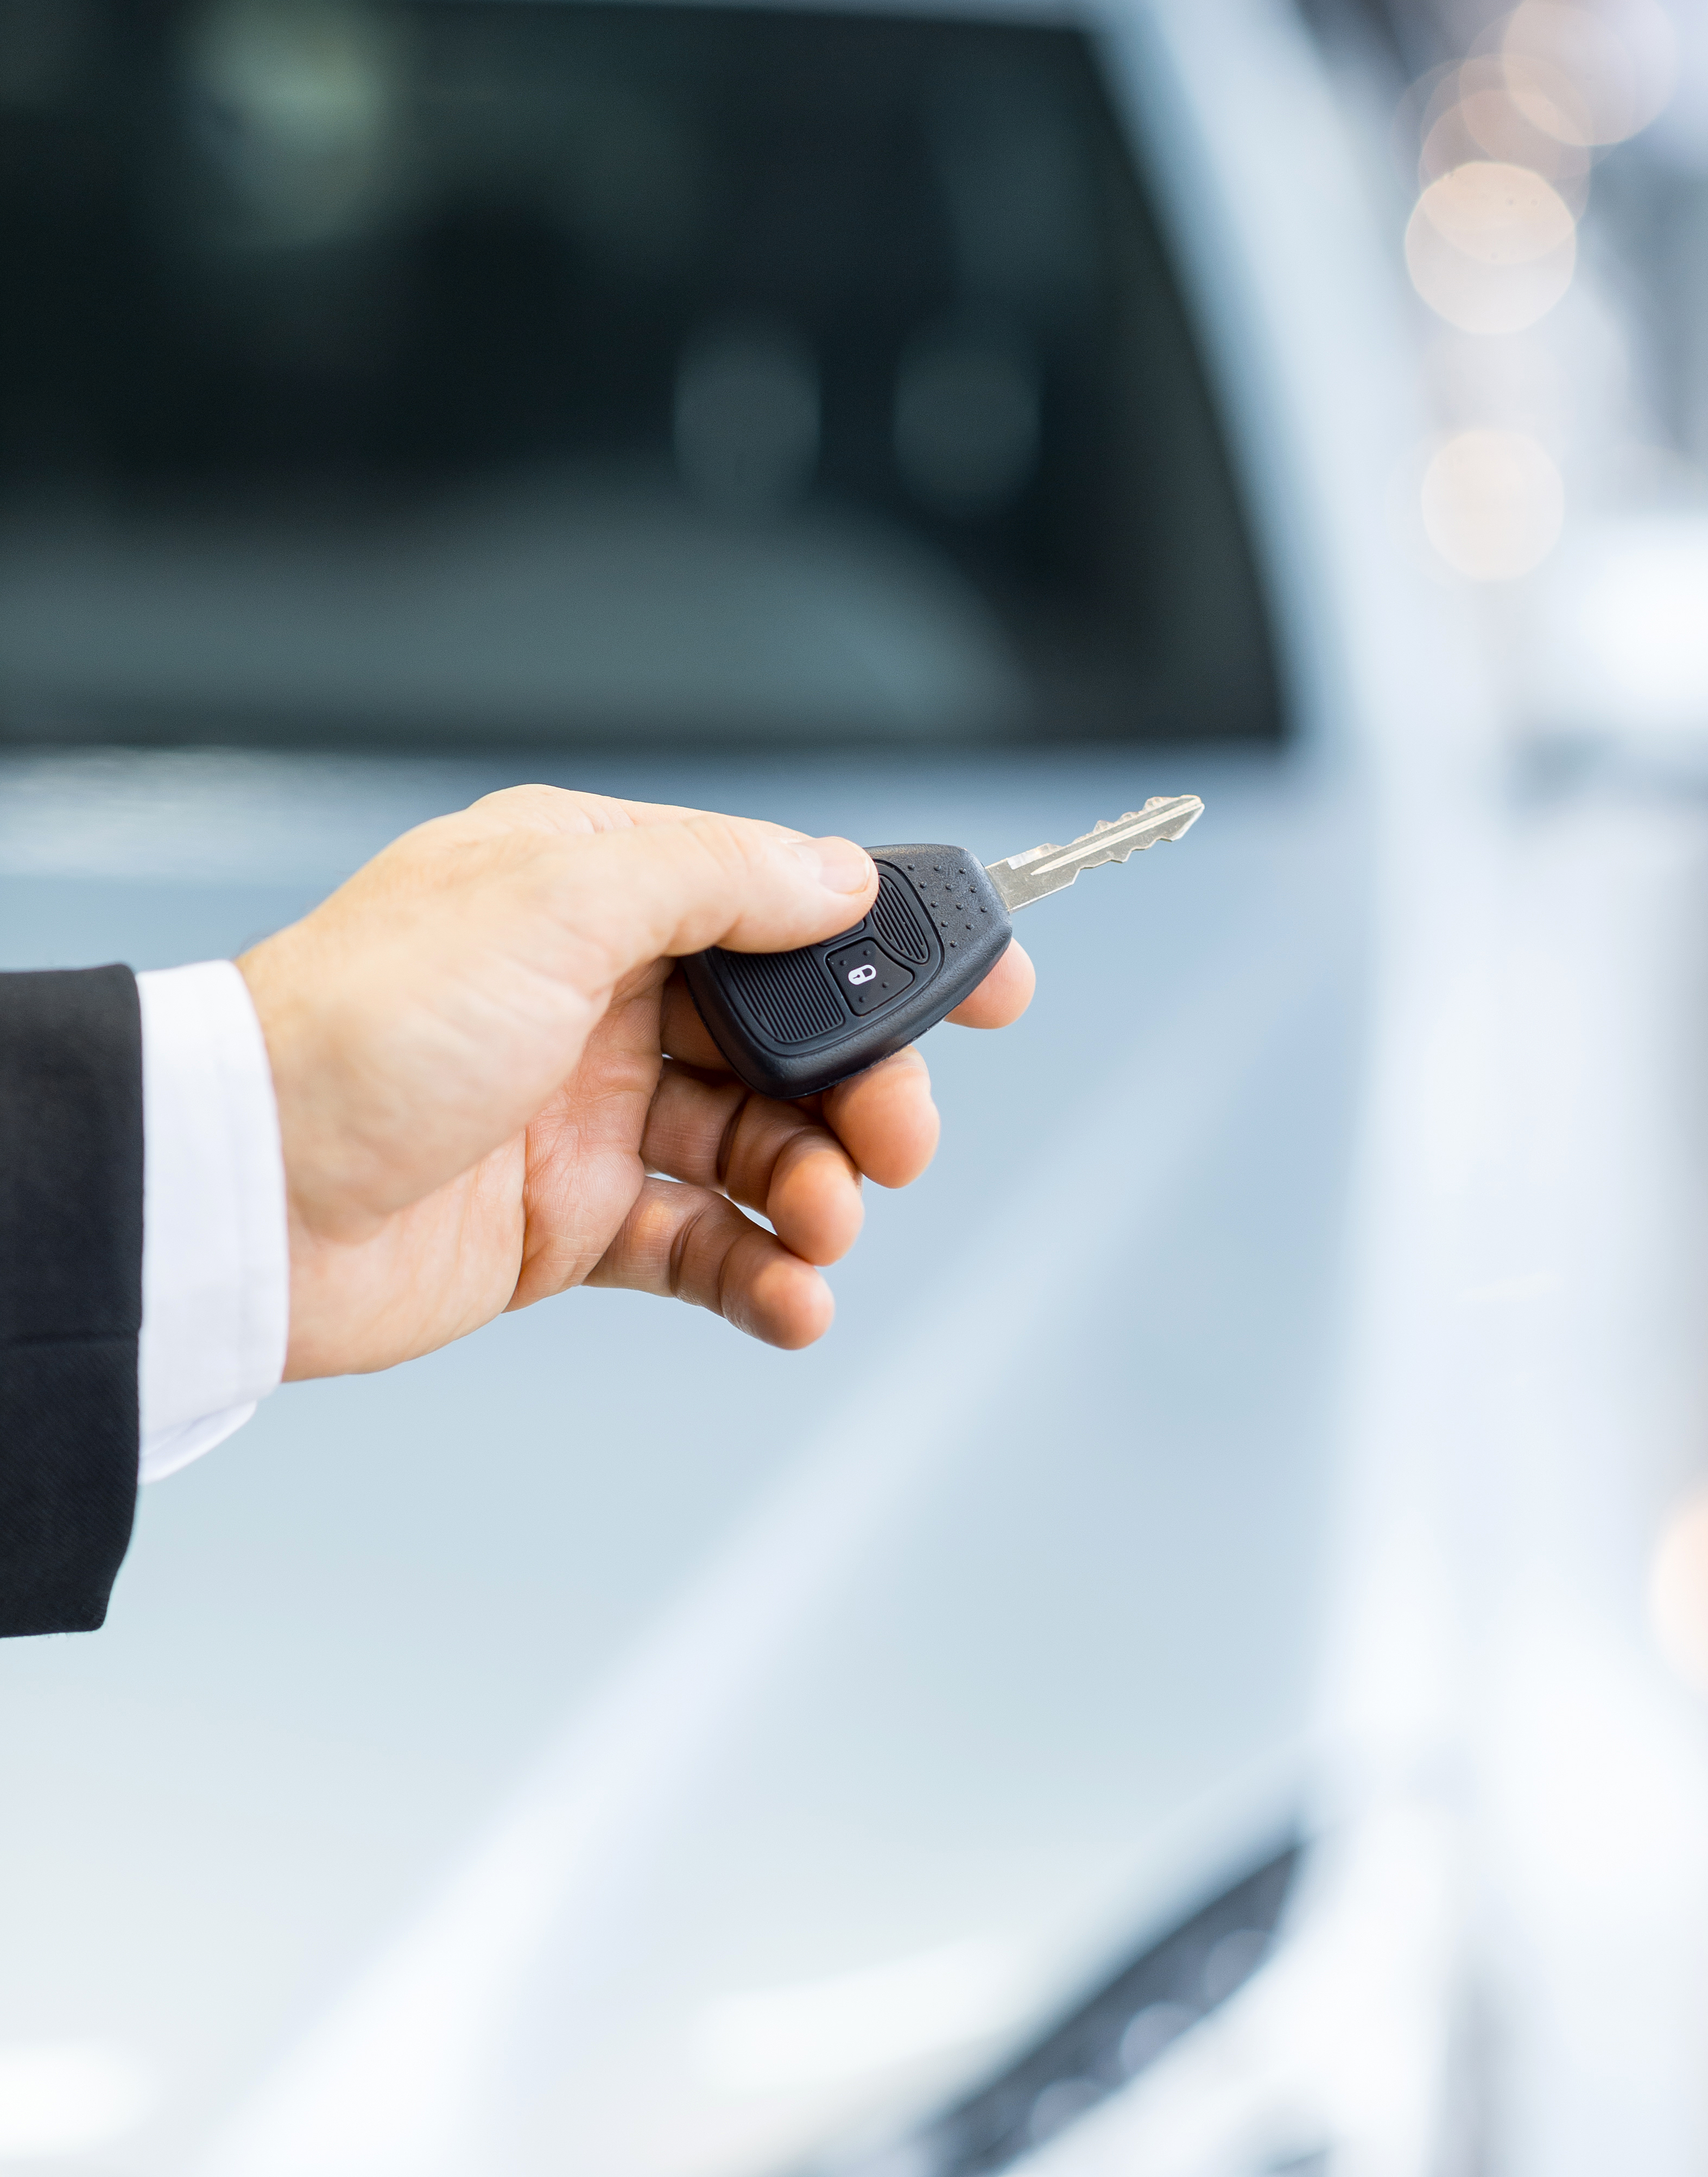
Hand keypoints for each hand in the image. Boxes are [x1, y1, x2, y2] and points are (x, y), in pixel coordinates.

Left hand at [237, 787, 1033, 1381]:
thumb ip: (717, 877)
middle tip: (899, 1140)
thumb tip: (842, 875)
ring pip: (761, 1147)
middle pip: (793, 1036)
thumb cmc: (368, 1024)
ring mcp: (589, 1114)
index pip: (783, 902)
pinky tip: (798, 1301)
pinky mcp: (569, 1224)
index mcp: (596, 893)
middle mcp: (601, 996)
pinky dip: (763, 1275)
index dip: (895, 943)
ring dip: (819, 1189)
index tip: (997, 985)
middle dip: (868, 1088)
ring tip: (827, 1226)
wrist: (241, 1189)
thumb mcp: (556, 899)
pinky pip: (703, 1245)